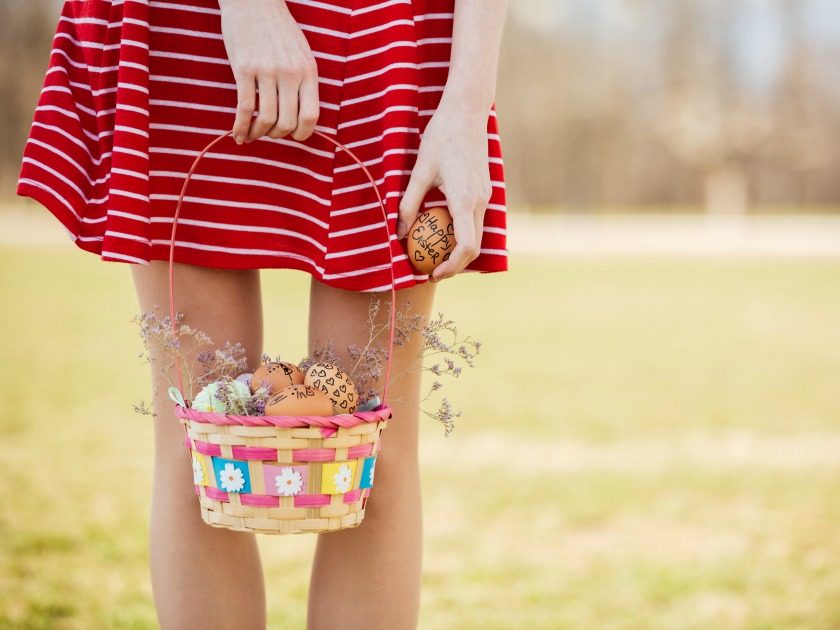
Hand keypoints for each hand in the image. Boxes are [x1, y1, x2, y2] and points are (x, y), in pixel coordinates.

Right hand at [219, 0, 319, 143]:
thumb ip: (304, 82)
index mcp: (308, 71)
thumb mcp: (301, 54)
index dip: (303, 134)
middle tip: (268, 132)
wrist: (253, 2)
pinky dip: (240, 127)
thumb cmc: (278, 30)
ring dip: (258, 133)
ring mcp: (267, 71)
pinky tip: (237, 134)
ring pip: (266, 119)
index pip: (311, 116)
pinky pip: (244, 108)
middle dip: (277, 135)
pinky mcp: (244, 69)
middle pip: (287, 122)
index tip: (294, 136)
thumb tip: (302, 117)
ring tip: (252, 134)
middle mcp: (290, 73)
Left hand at [397, 99, 492, 281]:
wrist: (467, 111)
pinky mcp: (485, 190)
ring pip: (477, 235)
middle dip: (454, 264)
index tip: (432, 273)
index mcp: (464, 200)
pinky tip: (442, 230)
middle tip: (431, 270)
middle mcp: (480, 202)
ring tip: (434, 254)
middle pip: (474, 247)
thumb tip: (398, 232)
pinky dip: (462, 233)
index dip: (451, 267)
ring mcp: (486, 196)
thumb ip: (408, 203)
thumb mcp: (419, 171)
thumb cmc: (441, 137)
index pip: (465, 247)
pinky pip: (476, 221)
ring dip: (458, 250)